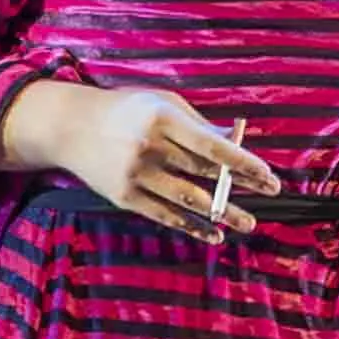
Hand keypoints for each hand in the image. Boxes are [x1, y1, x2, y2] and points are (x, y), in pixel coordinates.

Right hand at [0, 81, 277, 240]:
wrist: (69, 127)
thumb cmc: (125, 111)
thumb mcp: (162, 104)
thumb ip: (198, 124)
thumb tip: (236, 141)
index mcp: (161, 119)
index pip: (211, 145)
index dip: (243, 163)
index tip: (268, 175)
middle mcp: (148, 148)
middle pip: (203, 173)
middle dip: (239, 185)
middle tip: (269, 195)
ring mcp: (135, 175)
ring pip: (188, 201)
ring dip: (222, 213)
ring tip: (248, 222)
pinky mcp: (124, 197)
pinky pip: (165, 216)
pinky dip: (192, 227)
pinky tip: (214, 234)